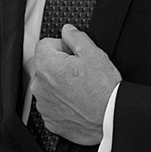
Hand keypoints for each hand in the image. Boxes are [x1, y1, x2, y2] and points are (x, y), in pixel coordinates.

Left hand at [29, 26, 120, 145]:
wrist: (110, 120)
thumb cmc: (104, 91)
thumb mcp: (94, 54)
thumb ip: (76, 37)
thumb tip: (68, 31)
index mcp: (47, 65)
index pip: (45, 44)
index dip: (62, 46)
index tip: (74, 54)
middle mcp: (39, 86)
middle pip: (45, 66)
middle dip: (60, 66)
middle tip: (81, 73)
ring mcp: (44, 105)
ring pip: (48, 87)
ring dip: (60, 85)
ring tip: (81, 90)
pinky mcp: (50, 120)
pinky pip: (52, 106)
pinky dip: (62, 104)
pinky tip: (78, 103)